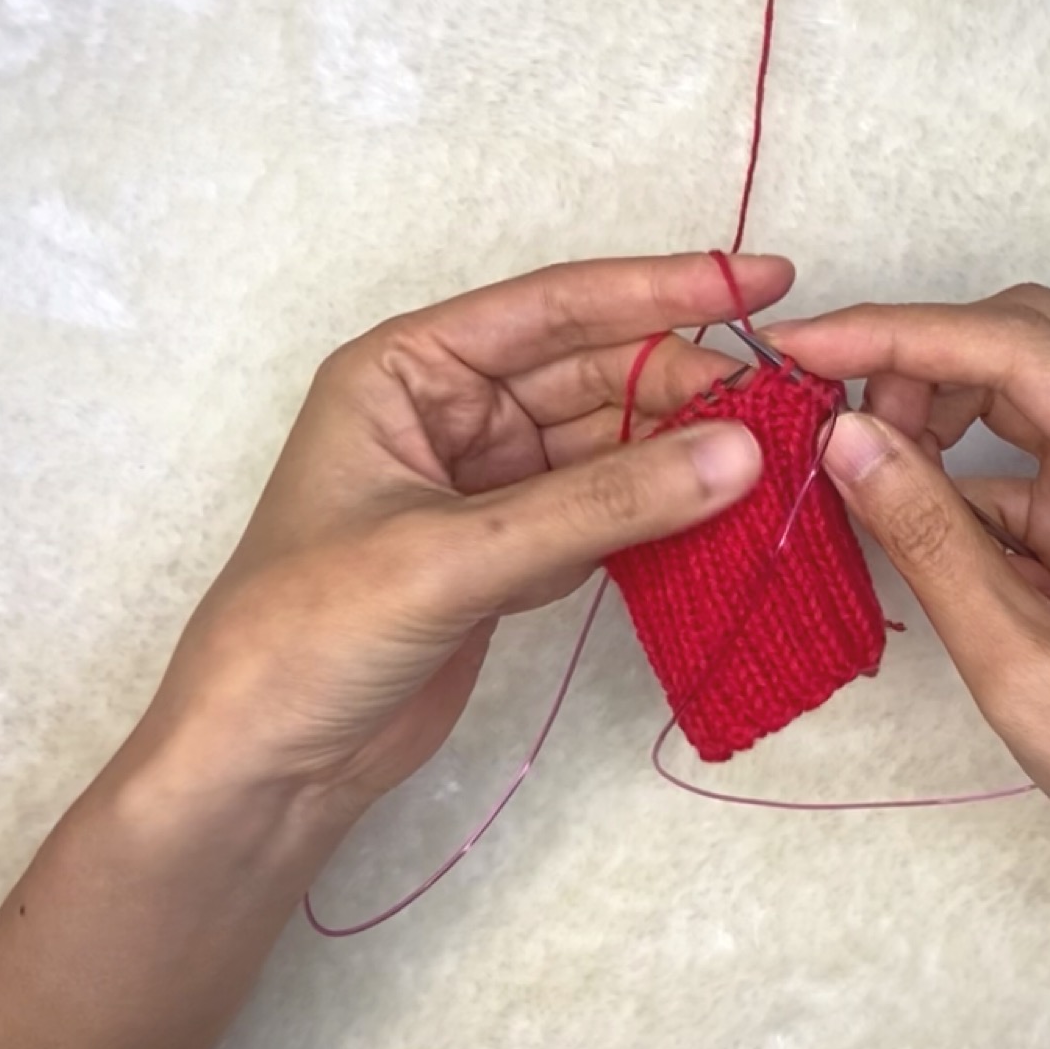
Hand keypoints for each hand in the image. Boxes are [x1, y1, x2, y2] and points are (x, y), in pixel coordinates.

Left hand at [136, 253, 791, 814]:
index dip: (662, 289)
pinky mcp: (511, 553)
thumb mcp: (454, 557)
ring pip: (609, 444)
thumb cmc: (307, 634)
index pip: (553, 307)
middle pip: (594, 372)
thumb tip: (738, 453)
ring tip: (777, 456)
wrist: (261, 767)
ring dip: (684, 453)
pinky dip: (662, 515)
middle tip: (788, 401)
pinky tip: (726, 515)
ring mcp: (484, 485)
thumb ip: (599, 504)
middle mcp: (448, 411)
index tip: (765, 281)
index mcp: (405, 370)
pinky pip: (606, 512)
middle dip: (687, 382)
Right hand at [769, 287, 1049, 920]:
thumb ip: (930, 538)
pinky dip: (957, 482)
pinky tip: (899, 517)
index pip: (1026, 350)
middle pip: (1030, 346)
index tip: (798, 344)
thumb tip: (842, 435)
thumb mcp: (1023, 661)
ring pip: (1024, 396)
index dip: (902, 335)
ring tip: (855, 468)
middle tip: (821, 413)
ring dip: (934, 417)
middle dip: (919, 364)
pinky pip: (1027, 466)